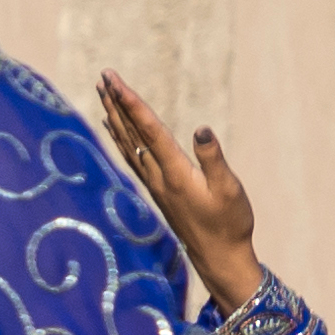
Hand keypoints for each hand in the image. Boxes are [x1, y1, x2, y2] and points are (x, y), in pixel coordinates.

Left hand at [89, 75, 268, 310]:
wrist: (219, 257)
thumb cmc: (230, 223)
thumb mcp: (229, 190)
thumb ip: (213, 160)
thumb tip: (201, 129)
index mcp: (175, 172)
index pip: (148, 129)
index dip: (131, 103)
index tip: (115, 81)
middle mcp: (158, 176)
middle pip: (131, 132)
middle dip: (117, 102)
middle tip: (104, 76)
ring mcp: (155, 184)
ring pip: (128, 143)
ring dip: (116, 116)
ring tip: (104, 93)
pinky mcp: (158, 190)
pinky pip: (132, 156)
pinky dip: (121, 137)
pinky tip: (115, 127)